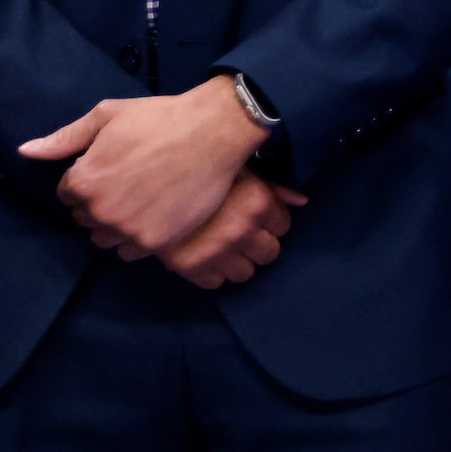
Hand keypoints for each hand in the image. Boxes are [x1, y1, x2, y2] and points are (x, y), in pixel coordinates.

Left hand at [18, 76, 266, 258]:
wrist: (213, 131)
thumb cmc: (159, 118)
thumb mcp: (107, 116)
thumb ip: (64, 139)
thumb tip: (25, 151)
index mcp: (84, 180)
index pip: (68, 193)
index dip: (88, 177)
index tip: (111, 166)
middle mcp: (101, 210)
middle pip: (85, 218)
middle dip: (99, 201)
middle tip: (128, 180)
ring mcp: (129, 229)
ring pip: (106, 238)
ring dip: (115, 223)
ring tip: (140, 198)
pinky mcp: (156, 241)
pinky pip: (131, 251)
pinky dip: (137, 236)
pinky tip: (153, 213)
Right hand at [158, 173, 308, 289]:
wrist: (147, 182)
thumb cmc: (198, 168)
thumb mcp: (237, 168)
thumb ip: (273, 186)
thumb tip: (302, 201)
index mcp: (257, 201)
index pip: (283, 225)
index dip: (271, 220)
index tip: (257, 216)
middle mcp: (242, 229)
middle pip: (270, 254)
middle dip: (259, 244)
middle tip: (242, 234)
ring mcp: (217, 251)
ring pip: (245, 273)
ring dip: (237, 262)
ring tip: (223, 246)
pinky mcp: (191, 268)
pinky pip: (216, 283)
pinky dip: (212, 272)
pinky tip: (204, 254)